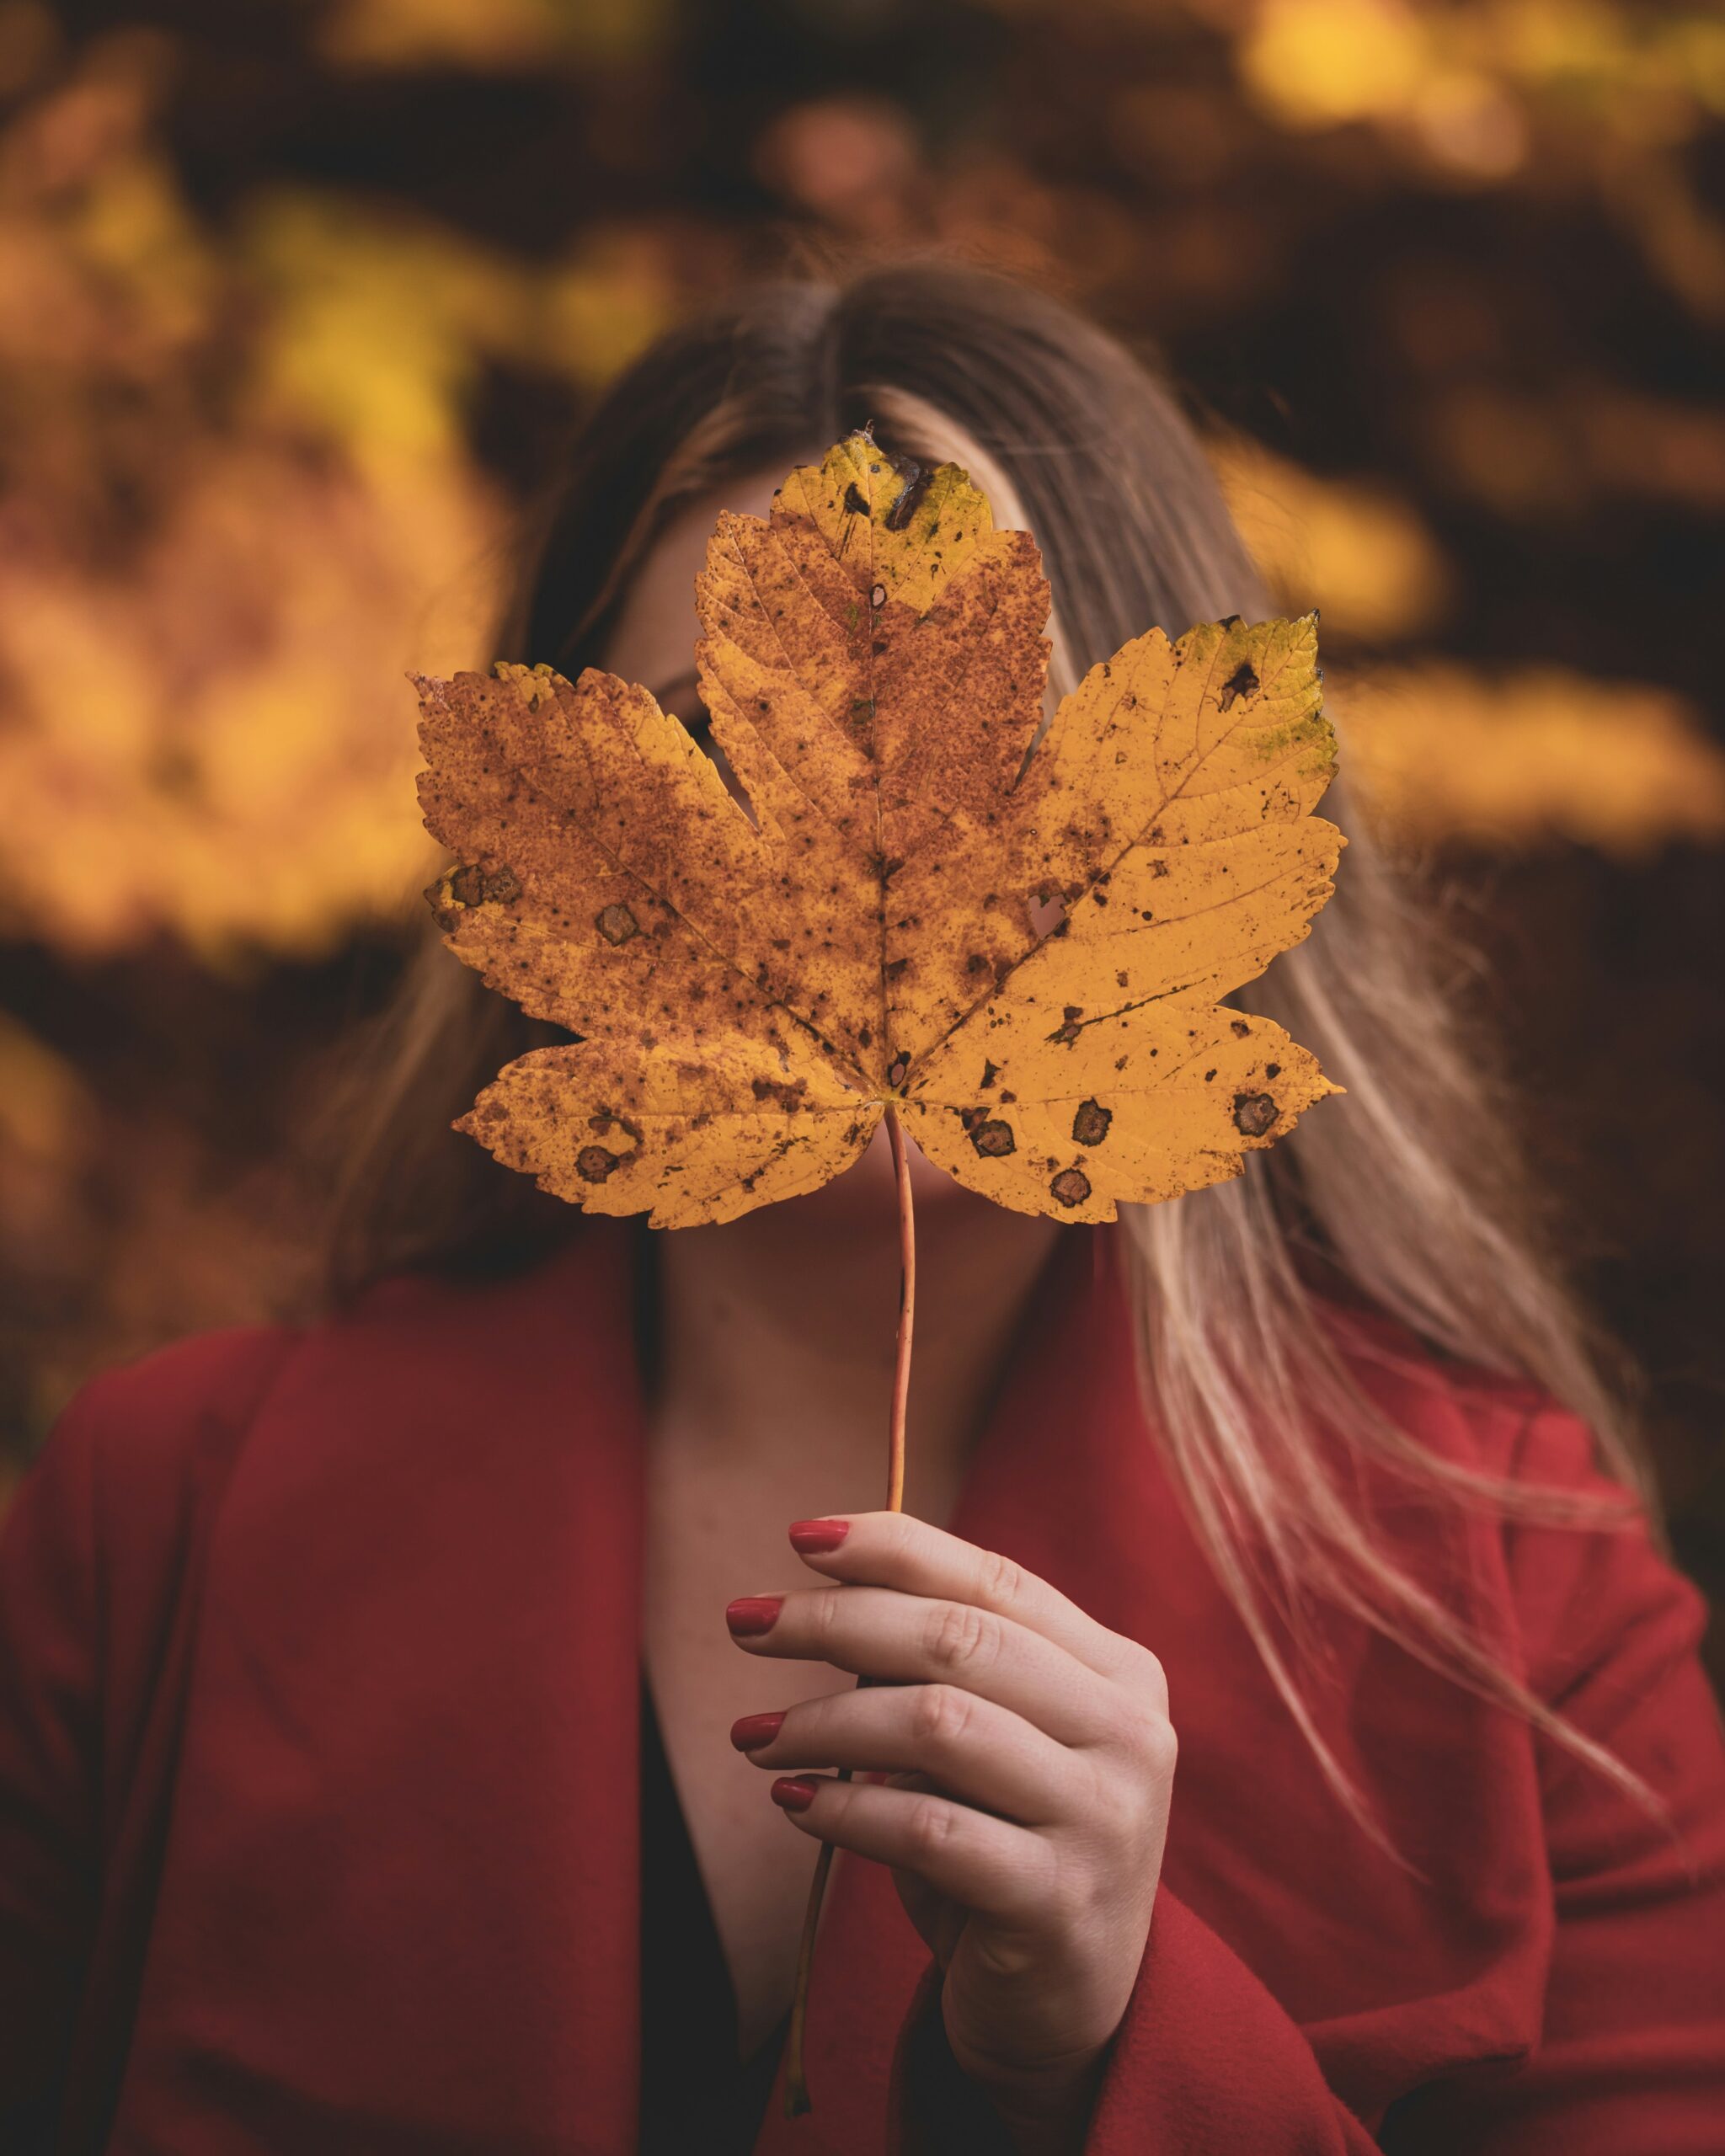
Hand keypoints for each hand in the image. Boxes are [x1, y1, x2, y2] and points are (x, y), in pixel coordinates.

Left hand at [725, 1512, 1174, 2148]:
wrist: (1070, 2009)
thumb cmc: (1009, 1844)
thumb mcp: (993, 1742)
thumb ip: (942, 1668)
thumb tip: (819, 1594)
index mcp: (1120, 1671)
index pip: (995, 1579)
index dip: (894, 1547)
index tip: (799, 1537)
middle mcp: (1130, 1733)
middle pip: (960, 1640)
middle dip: (836, 1620)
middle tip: (744, 1623)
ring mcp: (1104, 1819)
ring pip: (938, 1725)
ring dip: (825, 1721)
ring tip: (752, 1736)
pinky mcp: (1058, 1903)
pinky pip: (926, 1830)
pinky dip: (843, 1809)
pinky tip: (791, 1802)